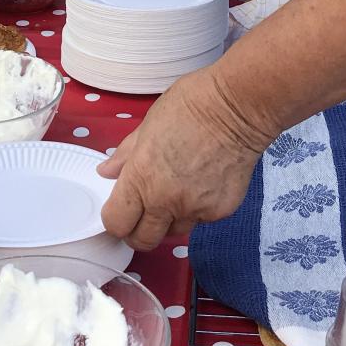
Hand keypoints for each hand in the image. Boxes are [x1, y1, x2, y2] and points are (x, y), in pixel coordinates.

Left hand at [97, 67, 272, 249]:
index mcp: (142, 177)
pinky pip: (201, 219)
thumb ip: (126, 154)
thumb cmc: (191, 105)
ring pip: (174, 231)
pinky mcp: (221, 211)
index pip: (116, 223)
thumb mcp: (148, 123)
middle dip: (139, 231)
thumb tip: (107, 172)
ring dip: (170, 219)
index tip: (120, 210)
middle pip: (143, 240)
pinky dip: (198, 208)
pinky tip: (204, 181)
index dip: (115, 219)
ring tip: (178, 189)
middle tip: (143, 213)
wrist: (238, 107)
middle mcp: (166, 201)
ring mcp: (195, 209)